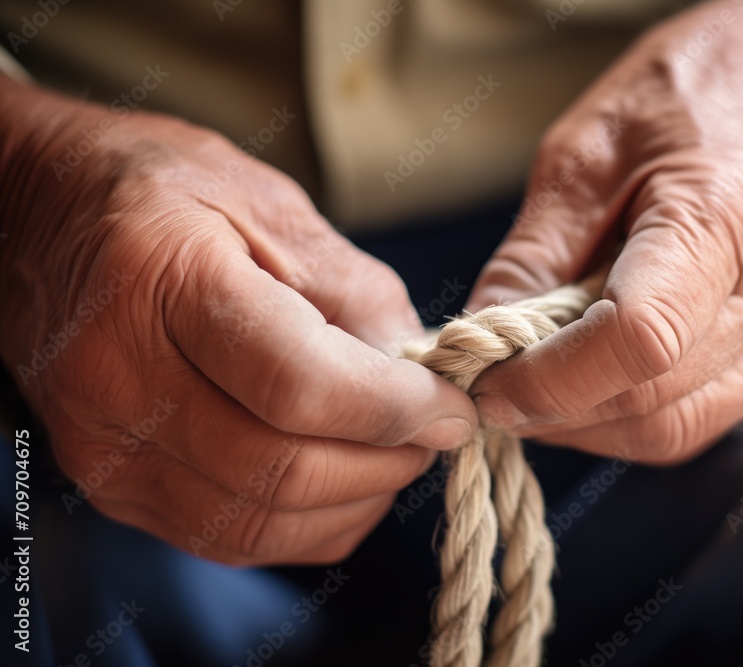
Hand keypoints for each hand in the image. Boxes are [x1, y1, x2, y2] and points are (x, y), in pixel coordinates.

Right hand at [0, 77, 476, 563]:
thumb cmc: (154, 193)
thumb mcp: (266, 201)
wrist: (34, 215)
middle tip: (434, 431)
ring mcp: (109, 446)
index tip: (452, 406)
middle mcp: (122, 381)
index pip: (298, 384)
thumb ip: (352, 288)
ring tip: (395, 453)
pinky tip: (343, 482)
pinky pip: (228, 539)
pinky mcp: (114, 484)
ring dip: (353, 502)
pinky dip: (306, 526)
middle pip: (280, 468)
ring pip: (257, 523)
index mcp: (164, 285)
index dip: (394, 407)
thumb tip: (415, 366)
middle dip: (385, 462)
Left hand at [468, 0, 742, 462]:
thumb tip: (482, 334)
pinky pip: (695, 419)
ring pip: (670, 430)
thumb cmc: (687, 95)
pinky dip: (627, 415)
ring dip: (586, 422)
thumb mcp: (584, 151)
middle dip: (554, 409)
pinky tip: (588, 379)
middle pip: (648, 402)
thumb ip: (534, 253)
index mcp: (723, 220)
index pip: (638, 341)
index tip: (483, 380)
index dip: (549, 380)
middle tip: (492, 382)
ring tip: (536, 380)